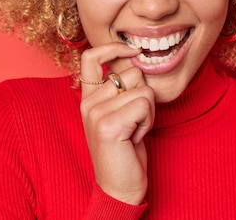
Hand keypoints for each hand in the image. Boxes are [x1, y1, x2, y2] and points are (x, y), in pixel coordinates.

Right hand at [79, 42, 154, 205]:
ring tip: (135, 129)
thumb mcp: (117, 115)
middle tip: (135, 119)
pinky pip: (144, 103)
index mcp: (88, 98)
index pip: (90, 57)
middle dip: (144, 94)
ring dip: (148, 110)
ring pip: (142, 88)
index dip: (113, 47)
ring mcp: (96, 113)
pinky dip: (148, 120)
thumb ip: (119, 90)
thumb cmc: (124, 150)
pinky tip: (136, 136)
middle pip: (131, 72)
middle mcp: (88, 103)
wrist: (119, 187)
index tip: (131, 50)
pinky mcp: (109, 124)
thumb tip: (136, 60)